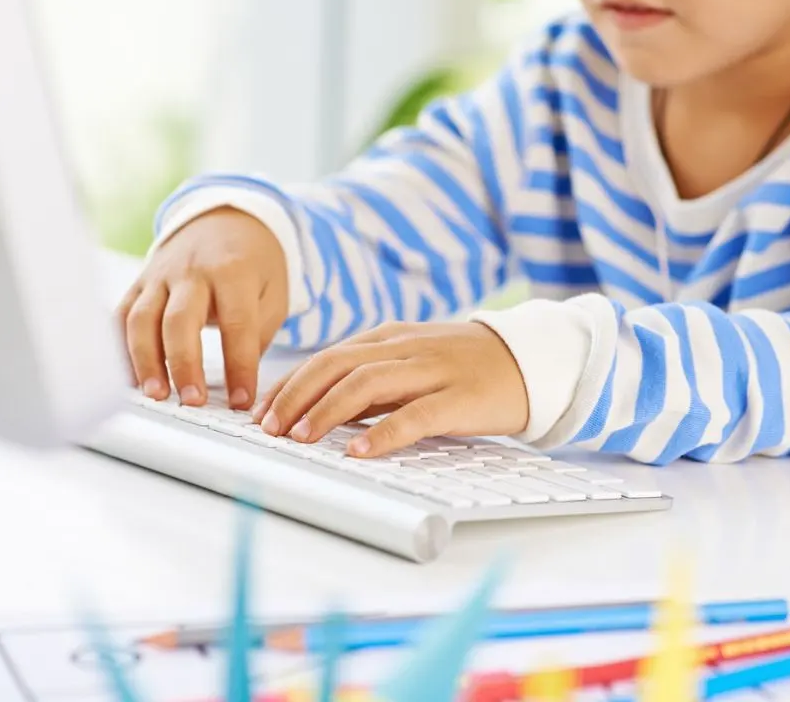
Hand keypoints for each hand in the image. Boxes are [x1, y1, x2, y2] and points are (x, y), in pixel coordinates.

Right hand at [115, 208, 288, 409]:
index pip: (236, 324)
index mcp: (233, 272)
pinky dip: (119, 348)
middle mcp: (191, 272)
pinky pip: (121, 316)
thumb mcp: (274, 292)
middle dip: (184, 365)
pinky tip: (127, 379)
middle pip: (180, 320)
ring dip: (145, 361)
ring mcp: (160, 276)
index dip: (239, 366)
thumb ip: (258, 334)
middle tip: (193, 402)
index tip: (241, 401)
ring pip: (142, 319)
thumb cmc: (254, 264)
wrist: (226, 219)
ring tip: (156, 395)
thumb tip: (239, 382)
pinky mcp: (140, 283)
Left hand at [254, 322, 528, 457]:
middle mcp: (404, 348)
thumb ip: (372, 380)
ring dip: (327, 411)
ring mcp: (432, 370)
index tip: (260, 412)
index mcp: (389, 337)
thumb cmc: (464, 367)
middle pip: (336, 365)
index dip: (288, 384)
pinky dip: (381, 434)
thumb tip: (320, 410)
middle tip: (270, 429)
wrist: (529, 360)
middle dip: (296, 396)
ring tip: (301, 438)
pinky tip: (358, 452)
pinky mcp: (458, 397)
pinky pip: (414, 414)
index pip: (326, 356)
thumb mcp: (412, 363)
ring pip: (366, 383)